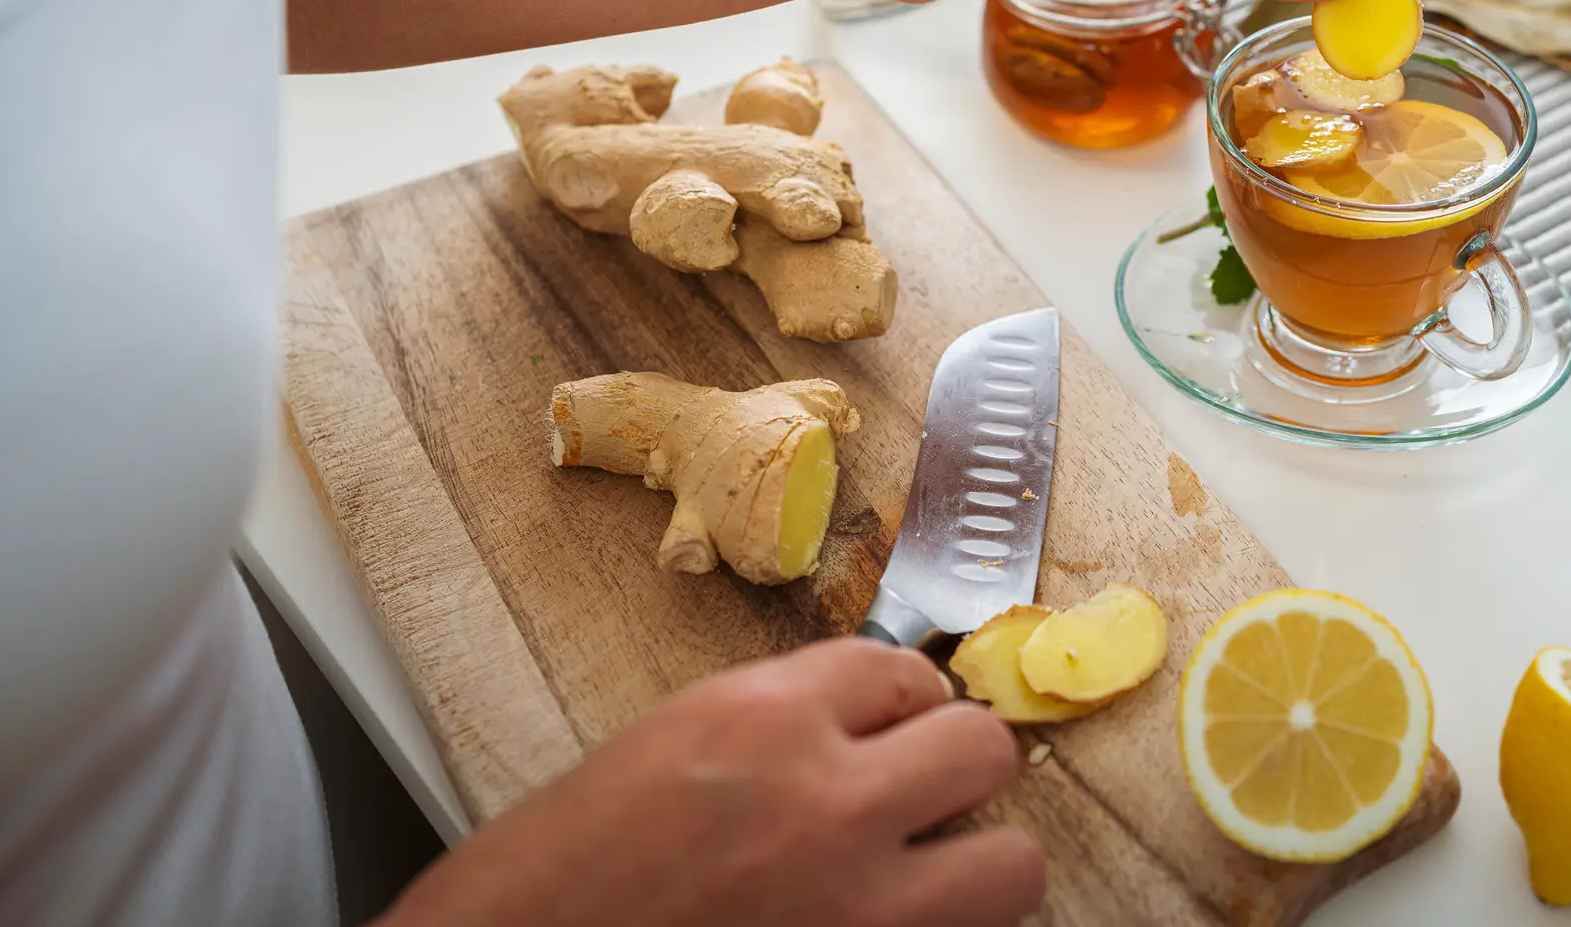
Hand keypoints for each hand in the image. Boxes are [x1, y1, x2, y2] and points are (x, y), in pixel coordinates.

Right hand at [378, 639, 1041, 926]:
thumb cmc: (557, 875)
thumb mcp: (665, 747)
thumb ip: (777, 725)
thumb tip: (864, 723)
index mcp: (762, 721)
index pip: (901, 669)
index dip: (900, 703)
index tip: (893, 725)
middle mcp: (826, 803)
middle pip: (981, 748)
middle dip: (955, 769)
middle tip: (921, 794)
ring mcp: (859, 908)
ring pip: (1013, 863)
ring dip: (976, 863)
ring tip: (924, 873)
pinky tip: (881, 926)